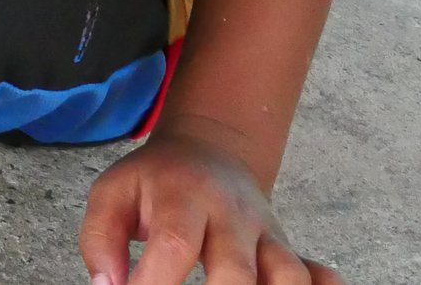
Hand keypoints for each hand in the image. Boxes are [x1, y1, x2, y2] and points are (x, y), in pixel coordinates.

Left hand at [80, 127, 341, 284]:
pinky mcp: (288, 250)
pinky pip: (319, 273)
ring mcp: (266, 234)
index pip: (175, 244)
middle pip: (237, 269)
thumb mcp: (113, 194)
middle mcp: (232, 216)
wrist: (208, 149)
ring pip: (288, 274)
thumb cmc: (155, 183)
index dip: (156, 284)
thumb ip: (101, 240)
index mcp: (184, 198)